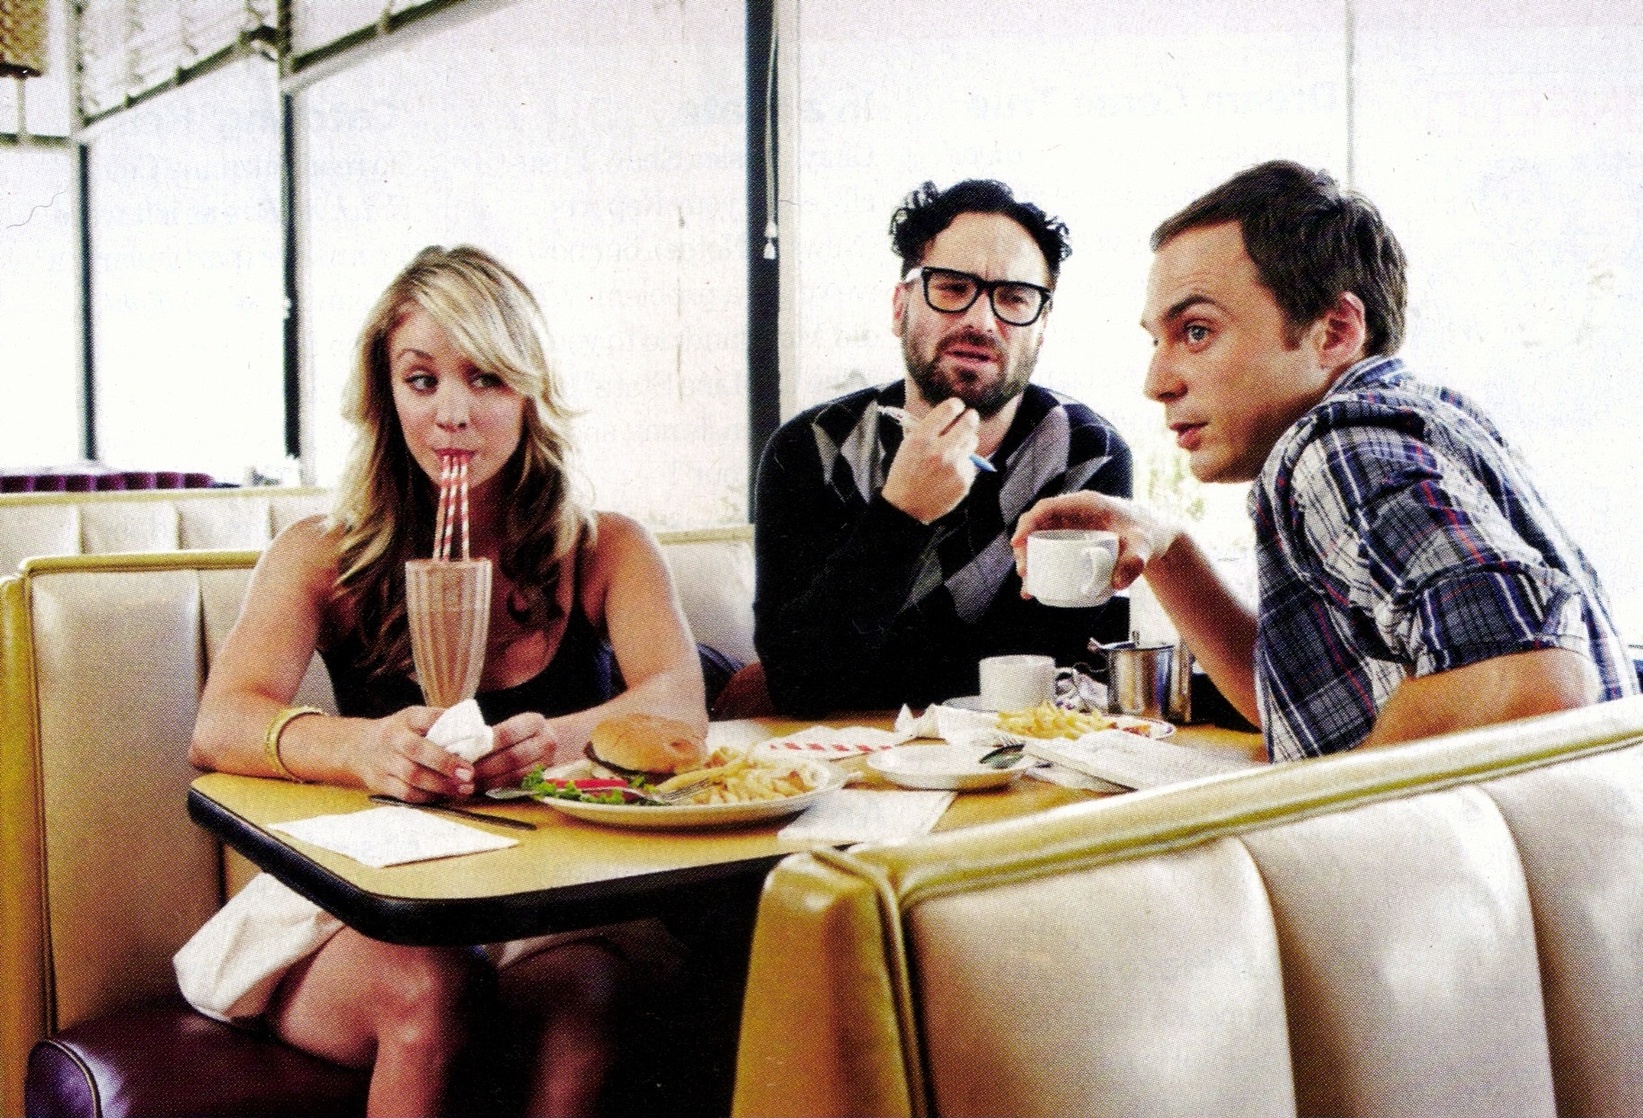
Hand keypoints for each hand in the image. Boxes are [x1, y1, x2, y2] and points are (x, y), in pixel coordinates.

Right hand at [347, 706, 474, 801]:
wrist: (358, 748)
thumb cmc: (399, 733)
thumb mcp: (415, 719)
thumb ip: (440, 724)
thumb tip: (477, 733)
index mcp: (408, 718)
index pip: (428, 718)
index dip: (449, 728)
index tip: (472, 742)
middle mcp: (394, 738)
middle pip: (418, 751)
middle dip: (446, 764)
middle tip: (470, 775)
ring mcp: (385, 761)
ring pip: (413, 776)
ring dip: (441, 786)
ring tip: (463, 790)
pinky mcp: (381, 782)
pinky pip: (406, 794)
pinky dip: (427, 797)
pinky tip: (443, 797)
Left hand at [471, 712, 565, 791]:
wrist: (552, 741)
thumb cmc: (523, 732)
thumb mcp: (515, 724)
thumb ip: (493, 735)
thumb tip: (463, 748)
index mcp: (534, 722)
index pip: (506, 734)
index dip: (485, 746)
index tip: (465, 754)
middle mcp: (546, 741)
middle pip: (512, 757)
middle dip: (485, 767)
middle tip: (464, 773)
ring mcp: (548, 762)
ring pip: (515, 774)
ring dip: (490, 780)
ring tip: (471, 782)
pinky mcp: (544, 778)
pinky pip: (517, 784)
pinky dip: (498, 786)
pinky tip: (483, 786)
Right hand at [880, 398, 979, 522]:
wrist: (907, 507)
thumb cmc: (905, 474)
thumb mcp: (908, 446)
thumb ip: (928, 429)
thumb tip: (950, 415)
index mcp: (922, 438)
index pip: (949, 409)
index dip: (956, 405)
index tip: (957, 406)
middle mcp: (941, 450)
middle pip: (969, 422)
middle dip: (970, 417)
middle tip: (969, 418)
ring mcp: (955, 466)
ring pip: (973, 441)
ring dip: (966, 442)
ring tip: (953, 451)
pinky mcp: (964, 480)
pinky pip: (971, 463)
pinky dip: (964, 464)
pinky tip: (950, 472)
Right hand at [1011, 492, 1182, 594]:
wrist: (1156, 535)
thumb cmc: (1148, 532)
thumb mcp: (1144, 546)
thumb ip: (1135, 561)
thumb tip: (1118, 583)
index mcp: (1085, 504)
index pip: (1047, 508)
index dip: (1028, 523)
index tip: (1018, 542)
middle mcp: (1074, 513)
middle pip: (1038, 525)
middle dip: (1024, 548)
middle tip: (1025, 573)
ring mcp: (1072, 528)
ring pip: (1040, 540)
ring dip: (1029, 561)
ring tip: (1028, 586)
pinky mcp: (1074, 541)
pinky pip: (1050, 551)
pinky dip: (1041, 568)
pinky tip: (1036, 588)